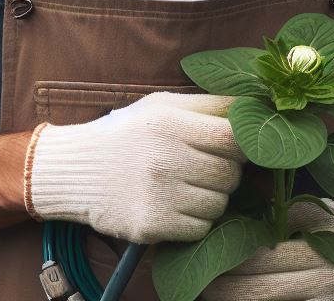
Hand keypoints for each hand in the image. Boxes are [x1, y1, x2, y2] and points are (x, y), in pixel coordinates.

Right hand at [25, 92, 244, 243]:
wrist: (79, 169)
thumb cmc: (127, 133)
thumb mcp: (160, 106)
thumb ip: (207, 104)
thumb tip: (255, 105)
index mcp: (167, 123)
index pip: (233, 139)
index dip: (239, 145)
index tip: (228, 147)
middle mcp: (163, 158)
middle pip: (231, 175)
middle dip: (222, 172)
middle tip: (198, 166)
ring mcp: (157, 194)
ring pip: (219, 205)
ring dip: (208, 198)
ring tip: (181, 185)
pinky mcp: (151, 225)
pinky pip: (200, 228)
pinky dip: (192, 220)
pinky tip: (171, 204)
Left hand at [202, 198, 333, 300]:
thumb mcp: (316, 212)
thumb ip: (281, 217)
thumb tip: (236, 221)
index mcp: (319, 251)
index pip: (263, 260)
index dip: (230, 262)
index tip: (204, 258)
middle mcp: (327, 284)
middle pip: (265, 292)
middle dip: (228, 290)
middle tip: (200, 285)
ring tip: (215, 297)